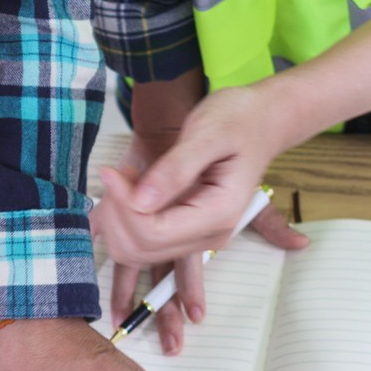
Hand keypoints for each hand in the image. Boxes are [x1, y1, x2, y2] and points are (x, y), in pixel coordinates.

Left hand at [96, 84, 307, 325]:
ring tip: (124, 179)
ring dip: (117, 219)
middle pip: (141, 248)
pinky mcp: (183, 230)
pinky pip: (142, 240)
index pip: (154, 232)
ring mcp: (196, 237)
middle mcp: (208, 235)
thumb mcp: (208, 133)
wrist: (259, 121)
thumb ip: (175, 169)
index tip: (112, 172)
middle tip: (115, 174)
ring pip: (136, 251)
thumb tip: (142, 201)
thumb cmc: (239, 120)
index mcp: (218, 214)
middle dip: (116, 214)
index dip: (123, 206)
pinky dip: (124, 219)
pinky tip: (129, 188)